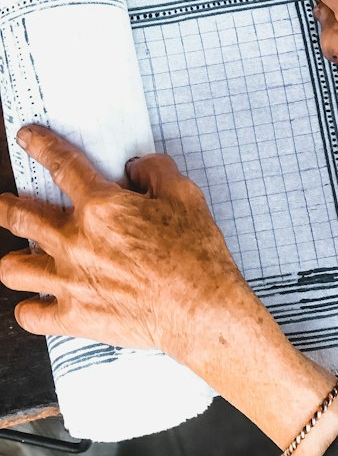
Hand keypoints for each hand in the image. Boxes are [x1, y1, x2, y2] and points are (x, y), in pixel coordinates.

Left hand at [0, 125, 249, 361]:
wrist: (201, 310)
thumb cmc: (197, 258)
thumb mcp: (186, 197)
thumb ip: (157, 172)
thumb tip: (138, 166)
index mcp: (102, 208)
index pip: (62, 165)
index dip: (41, 146)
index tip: (27, 138)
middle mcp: (76, 242)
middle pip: (18, 216)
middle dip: (6, 206)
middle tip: (5, 204)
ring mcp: (70, 282)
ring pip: (12, 267)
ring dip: (14, 258)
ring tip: (21, 257)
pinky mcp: (74, 317)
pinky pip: (30, 314)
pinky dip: (31, 309)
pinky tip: (38, 304)